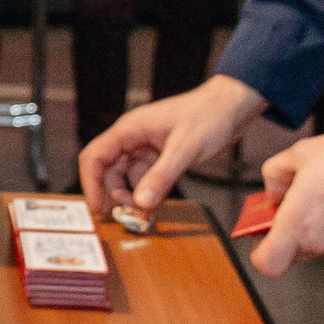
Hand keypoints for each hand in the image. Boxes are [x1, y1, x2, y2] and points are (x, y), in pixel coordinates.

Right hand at [80, 74, 267, 215]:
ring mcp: (146, 146)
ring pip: (126, 176)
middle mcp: (133, 137)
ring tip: (144, 215)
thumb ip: (161, 176)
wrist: (232, 106)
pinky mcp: (159, 155)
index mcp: (130, 129)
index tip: (97, 209)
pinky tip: (158, 205)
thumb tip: (140, 204)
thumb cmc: (209, 116)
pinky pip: (145, 177)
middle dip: (114, 194)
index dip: (91, 183)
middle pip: (108, 169)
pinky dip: (148, 192)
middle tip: (127, 217)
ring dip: (131, 196)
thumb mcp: (185, 149)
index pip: (95, 156)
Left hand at [250, 122, 323, 276]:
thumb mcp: (299, 153)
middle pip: (296, 252)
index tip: (262, 232)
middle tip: (296, 202)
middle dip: (291, 231)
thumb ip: (274, 176)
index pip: (267, 263)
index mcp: (299, 225)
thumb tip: (273, 195)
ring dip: (320, 227)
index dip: (259, 251)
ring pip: (323, 245)